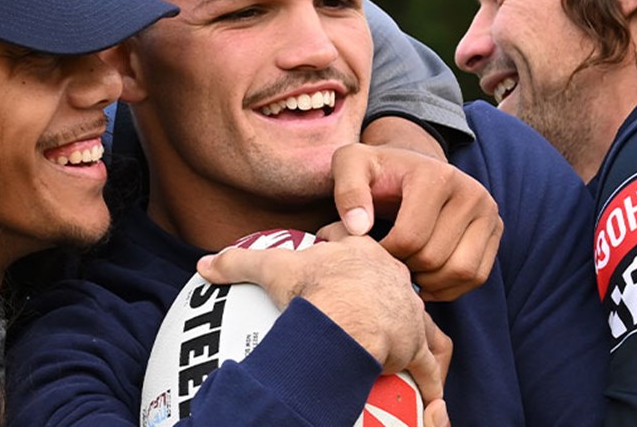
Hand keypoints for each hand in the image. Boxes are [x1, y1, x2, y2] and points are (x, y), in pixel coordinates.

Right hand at [197, 236, 451, 404]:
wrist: (345, 317)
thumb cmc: (312, 289)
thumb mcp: (272, 270)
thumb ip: (238, 263)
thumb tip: (202, 264)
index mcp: (361, 252)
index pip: (356, 238)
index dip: (345, 241)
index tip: (334, 249)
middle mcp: (391, 276)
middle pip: (391, 277)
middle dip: (386, 287)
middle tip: (369, 307)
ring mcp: (407, 309)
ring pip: (418, 317)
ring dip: (416, 332)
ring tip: (412, 349)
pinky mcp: (415, 342)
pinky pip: (428, 362)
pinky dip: (431, 380)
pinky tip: (433, 398)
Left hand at [329, 142, 502, 300]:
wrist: (409, 167)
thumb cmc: (377, 171)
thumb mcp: (350, 166)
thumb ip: (347, 192)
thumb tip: (359, 228)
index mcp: (436, 176)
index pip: (410, 239)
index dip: (384, 254)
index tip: (370, 248)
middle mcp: (471, 191)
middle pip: (434, 258)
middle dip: (405, 268)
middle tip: (388, 261)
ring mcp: (489, 211)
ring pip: (461, 271)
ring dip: (429, 282)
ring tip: (406, 269)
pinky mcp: (496, 229)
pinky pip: (476, 276)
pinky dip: (449, 286)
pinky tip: (426, 277)